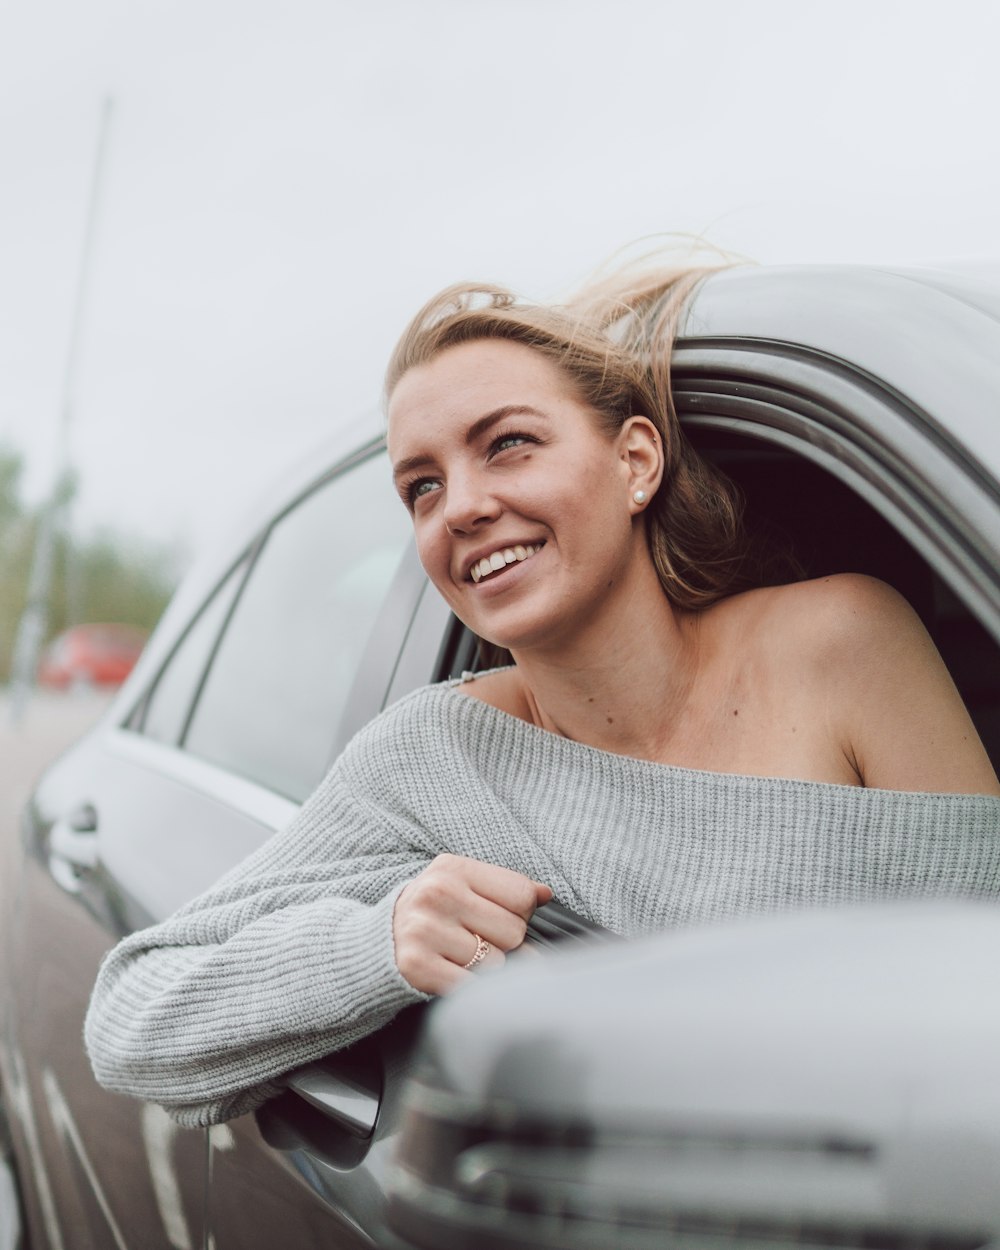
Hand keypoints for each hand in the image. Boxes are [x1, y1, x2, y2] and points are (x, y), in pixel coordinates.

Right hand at [392, 853, 552, 994]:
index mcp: (453, 868)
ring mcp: (424, 929)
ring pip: (496, 963)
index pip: (522, 895)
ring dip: (487, 968)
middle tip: (480, 940)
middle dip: (506, 944)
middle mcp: (437, 894)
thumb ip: (506, 888)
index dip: (523, 914)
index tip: (501, 917)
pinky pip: (472, 987)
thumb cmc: (434, 912)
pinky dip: (472, 989)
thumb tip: (546, 895)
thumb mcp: (463, 886)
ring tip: (462, 956)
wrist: (380, 940)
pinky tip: (455, 975)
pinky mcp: (416, 965)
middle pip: (513, 931)